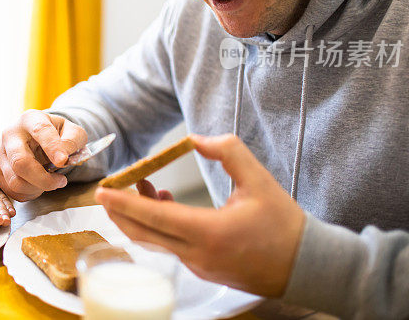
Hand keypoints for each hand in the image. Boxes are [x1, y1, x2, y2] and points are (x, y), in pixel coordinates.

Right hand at [0, 110, 87, 200]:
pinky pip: (12, 191)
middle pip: (20, 162)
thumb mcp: (73, 131)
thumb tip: (63, 157)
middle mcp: (10, 134)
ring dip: (38, 188)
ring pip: (15, 181)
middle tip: (61, 181)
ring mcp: (0, 153)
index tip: (63, 161)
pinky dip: (30, 193)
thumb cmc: (57, 135)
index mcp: (30, 119)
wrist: (39, 140)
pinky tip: (38, 185)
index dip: (52, 147)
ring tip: (51, 182)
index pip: (39, 131)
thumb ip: (73, 140)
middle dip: (43, 179)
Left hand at [95, 134, 305, 296]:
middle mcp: (197, 254)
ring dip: (141, 217)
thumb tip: (197, 139)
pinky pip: (169, 247)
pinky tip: (166, 205)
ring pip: (155, 241)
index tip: (101, 192)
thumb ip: (228, 152)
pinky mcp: (203, 270)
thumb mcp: (259, 180)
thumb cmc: (284, 224)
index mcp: (208, 232)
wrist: (307, 267)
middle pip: (143, 234)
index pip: (154, 218)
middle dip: (120, 211)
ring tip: (144, 186)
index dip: (124, 203)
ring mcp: (198, 266)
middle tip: (109, 190)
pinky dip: (158, 227)